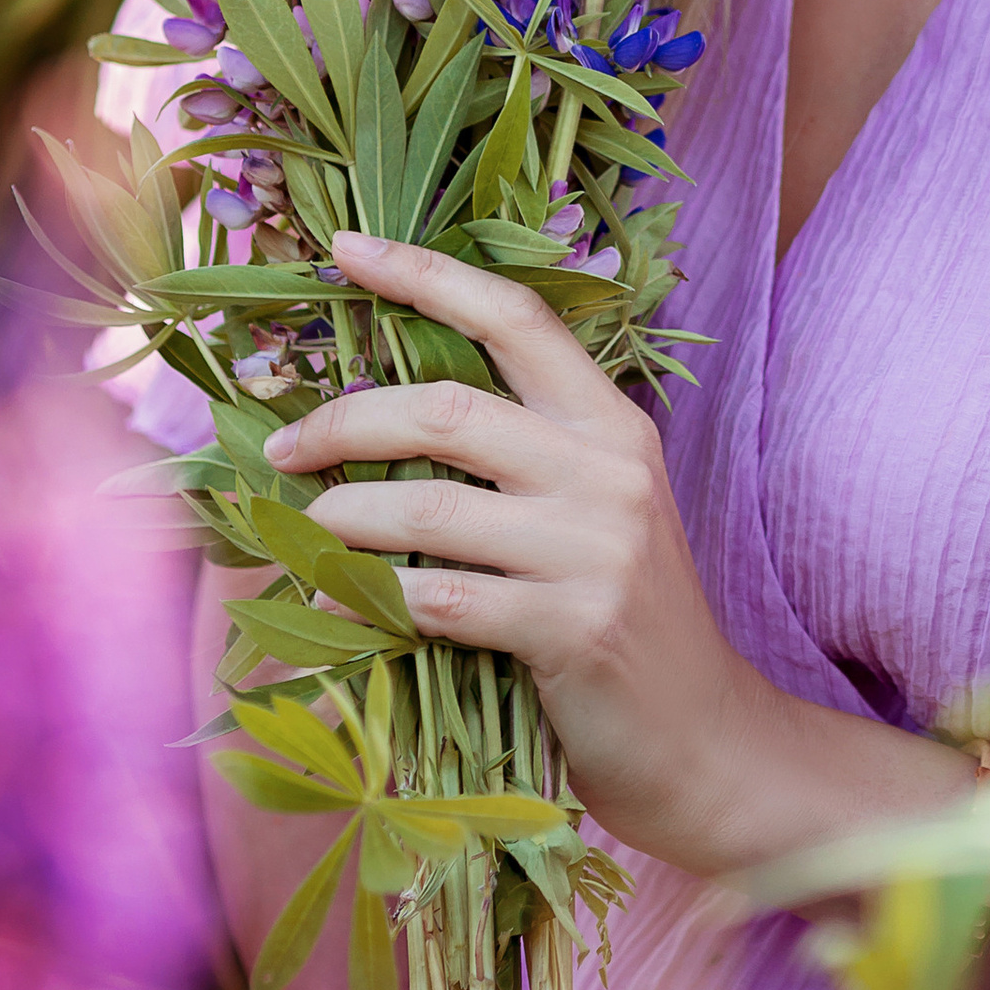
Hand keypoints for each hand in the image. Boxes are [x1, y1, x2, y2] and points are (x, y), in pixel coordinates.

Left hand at [266, 228, 781, 874]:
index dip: (426, 274)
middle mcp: (609, 469)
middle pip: (449, 409)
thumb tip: (382, 417)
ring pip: (429, 507)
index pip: (515, 316)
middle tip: (286, 446)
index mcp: (610, 422)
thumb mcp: (594, 511)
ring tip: (305, 529)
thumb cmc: (625, 617)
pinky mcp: (572, 628)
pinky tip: (338, 605)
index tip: (345, 250)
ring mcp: (594, 550)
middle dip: (346, 419)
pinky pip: (439, 599)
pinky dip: (372, 600)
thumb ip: (520, 457)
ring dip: (343, 518)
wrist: (703, 740)